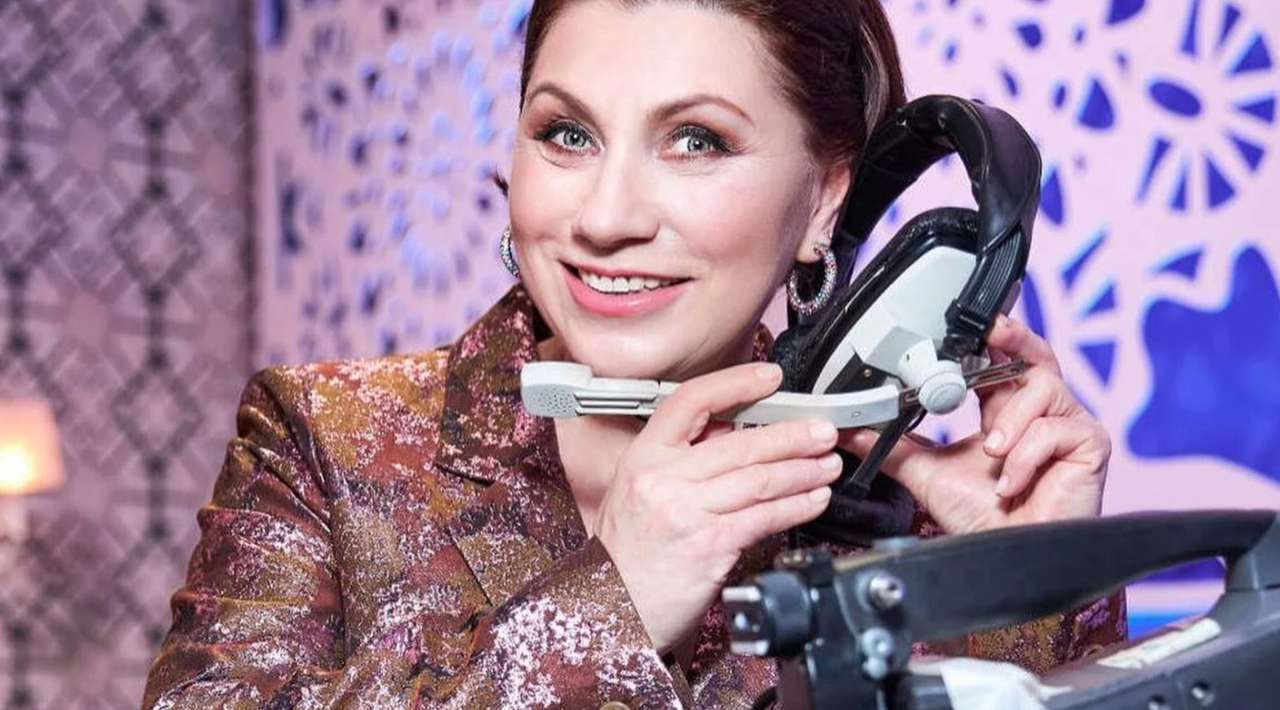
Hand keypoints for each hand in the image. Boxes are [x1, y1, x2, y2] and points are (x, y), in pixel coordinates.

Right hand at [594, 363, 839, 651]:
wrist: (613, 606)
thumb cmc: (629, 551)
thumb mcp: (640, 488)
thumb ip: (682, 457)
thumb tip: (735, 430)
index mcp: (644, 456)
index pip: (691, 401)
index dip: (734, 383)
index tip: (768, 376)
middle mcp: (663, 479)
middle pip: (741, 443)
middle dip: (793, 434)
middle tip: (823, 431)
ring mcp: (687, 512)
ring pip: (760, 479)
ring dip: (804, 470)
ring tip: (828, 465)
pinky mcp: (710, 546)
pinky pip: (765, 517)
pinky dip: (797, 506)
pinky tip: (814, 499)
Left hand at [840, 315, 1110, 534]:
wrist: (1004, 559)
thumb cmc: (979, 516)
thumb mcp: (925, 471)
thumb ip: (891, 444)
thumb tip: (850, 430)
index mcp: (1006, 409)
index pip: (1004, 359)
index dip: (992, 338)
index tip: (969, 325)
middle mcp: (1041, 411)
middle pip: (1037, 355)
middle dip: (1014, 340)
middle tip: (993, 332)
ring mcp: (1068, 426)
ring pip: (1044, 388)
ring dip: (1010, 419)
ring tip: (992, 453)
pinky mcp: (1090, 445)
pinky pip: (1056, 429)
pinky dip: (1025, 455)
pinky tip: (1010, 481)